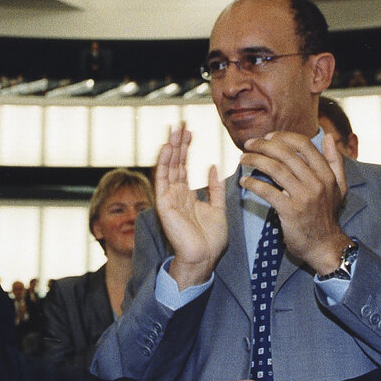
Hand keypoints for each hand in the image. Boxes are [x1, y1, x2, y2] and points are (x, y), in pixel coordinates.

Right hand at [154, 123, 227, 288]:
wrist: (204, 258)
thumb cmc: (211, 239)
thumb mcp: (218, 207)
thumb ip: (215, 188)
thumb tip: (211, 166)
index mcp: (186, 195)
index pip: (183, 166)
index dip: (185, 148)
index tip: (188, 131)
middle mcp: (175, 194)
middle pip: (175, 163)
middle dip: (177, 143)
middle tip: (180, 123)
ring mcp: (169, 198)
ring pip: (168, 167)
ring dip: (170, 148)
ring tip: (173, 130)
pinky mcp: (164, 204)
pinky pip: (162, 180)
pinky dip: (163, 163)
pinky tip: (167, 148)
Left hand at [240, 131, 348, 273]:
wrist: (324, 246)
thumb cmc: (327, 215)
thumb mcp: (339, 187)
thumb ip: (335, 161)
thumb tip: (328, 136)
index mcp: (327, 174)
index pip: (303, 144)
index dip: (283, 136)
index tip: (268, 137)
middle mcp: (317, 182)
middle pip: (285, 153)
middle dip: (263, 145)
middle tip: (249, 145)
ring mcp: (304, 197)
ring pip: (274, 169)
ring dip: (255, 160)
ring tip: (243, 159)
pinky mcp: (290, 211)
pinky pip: (267, 191)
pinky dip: (253, 184)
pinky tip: (244, 181)